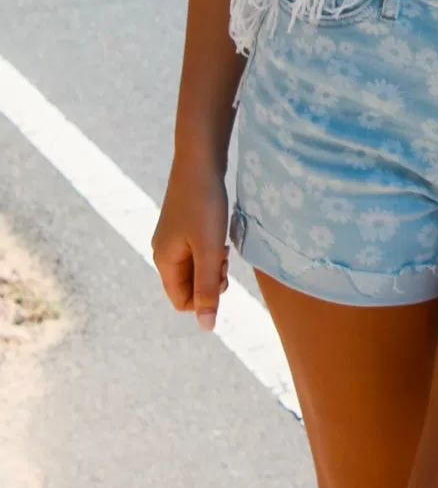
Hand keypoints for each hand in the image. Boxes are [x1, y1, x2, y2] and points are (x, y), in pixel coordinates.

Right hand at [152, 159, 229, 331]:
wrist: (200, 161)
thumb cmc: (205, 205)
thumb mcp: (210, 250)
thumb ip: (207, 289)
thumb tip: (206, 327)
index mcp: (164, 261)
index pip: (183, 302)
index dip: (206, 296)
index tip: (220, 273)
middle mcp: (163, 252)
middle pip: (190, 286)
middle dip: (210, 278)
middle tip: (224, 256)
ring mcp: (172, 239)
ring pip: (196, 268)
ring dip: (213, 263)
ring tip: (223, 243)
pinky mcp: (183, 226)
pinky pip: (198, 251)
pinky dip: (212, 248)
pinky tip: (221, 233)